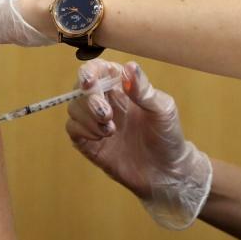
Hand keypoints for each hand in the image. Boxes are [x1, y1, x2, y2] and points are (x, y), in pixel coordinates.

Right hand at [67, 59, 211, 229]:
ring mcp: (95, 121)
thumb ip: (144, 90)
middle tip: (106, 114)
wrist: (166, 173)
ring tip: (111, 130)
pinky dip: (83, 130)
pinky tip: (102, 138)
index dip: (89, 72)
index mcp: (122, 87)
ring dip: (88, 118)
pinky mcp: (88, 141)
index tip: (89, 82)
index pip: (98, 70)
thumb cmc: (167, 137)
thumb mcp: (163, 110)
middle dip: (89, 100)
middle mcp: (105, 101)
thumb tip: (129, 66)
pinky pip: (72, 128)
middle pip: (81, 89)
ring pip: (74, 108)